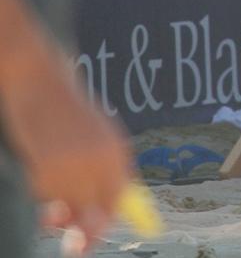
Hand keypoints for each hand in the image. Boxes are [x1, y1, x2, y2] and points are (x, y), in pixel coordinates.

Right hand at [0, 29, 131, 255]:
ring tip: (49, 179)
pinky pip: (43, 193)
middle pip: (97, 211)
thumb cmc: (67, 111)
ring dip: (55, 206)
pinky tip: (40, 162)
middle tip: (75, 248)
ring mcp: (74, 164)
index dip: (109, 220)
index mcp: (118, 151)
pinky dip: (40, 187)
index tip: (96, 239)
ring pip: (65, 204)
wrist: (41, 82)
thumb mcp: (96, 137)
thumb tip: (112, 207)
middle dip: (86, 233)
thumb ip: (104, 170)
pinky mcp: (46, 165)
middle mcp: (101, 159)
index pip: (119, 197)